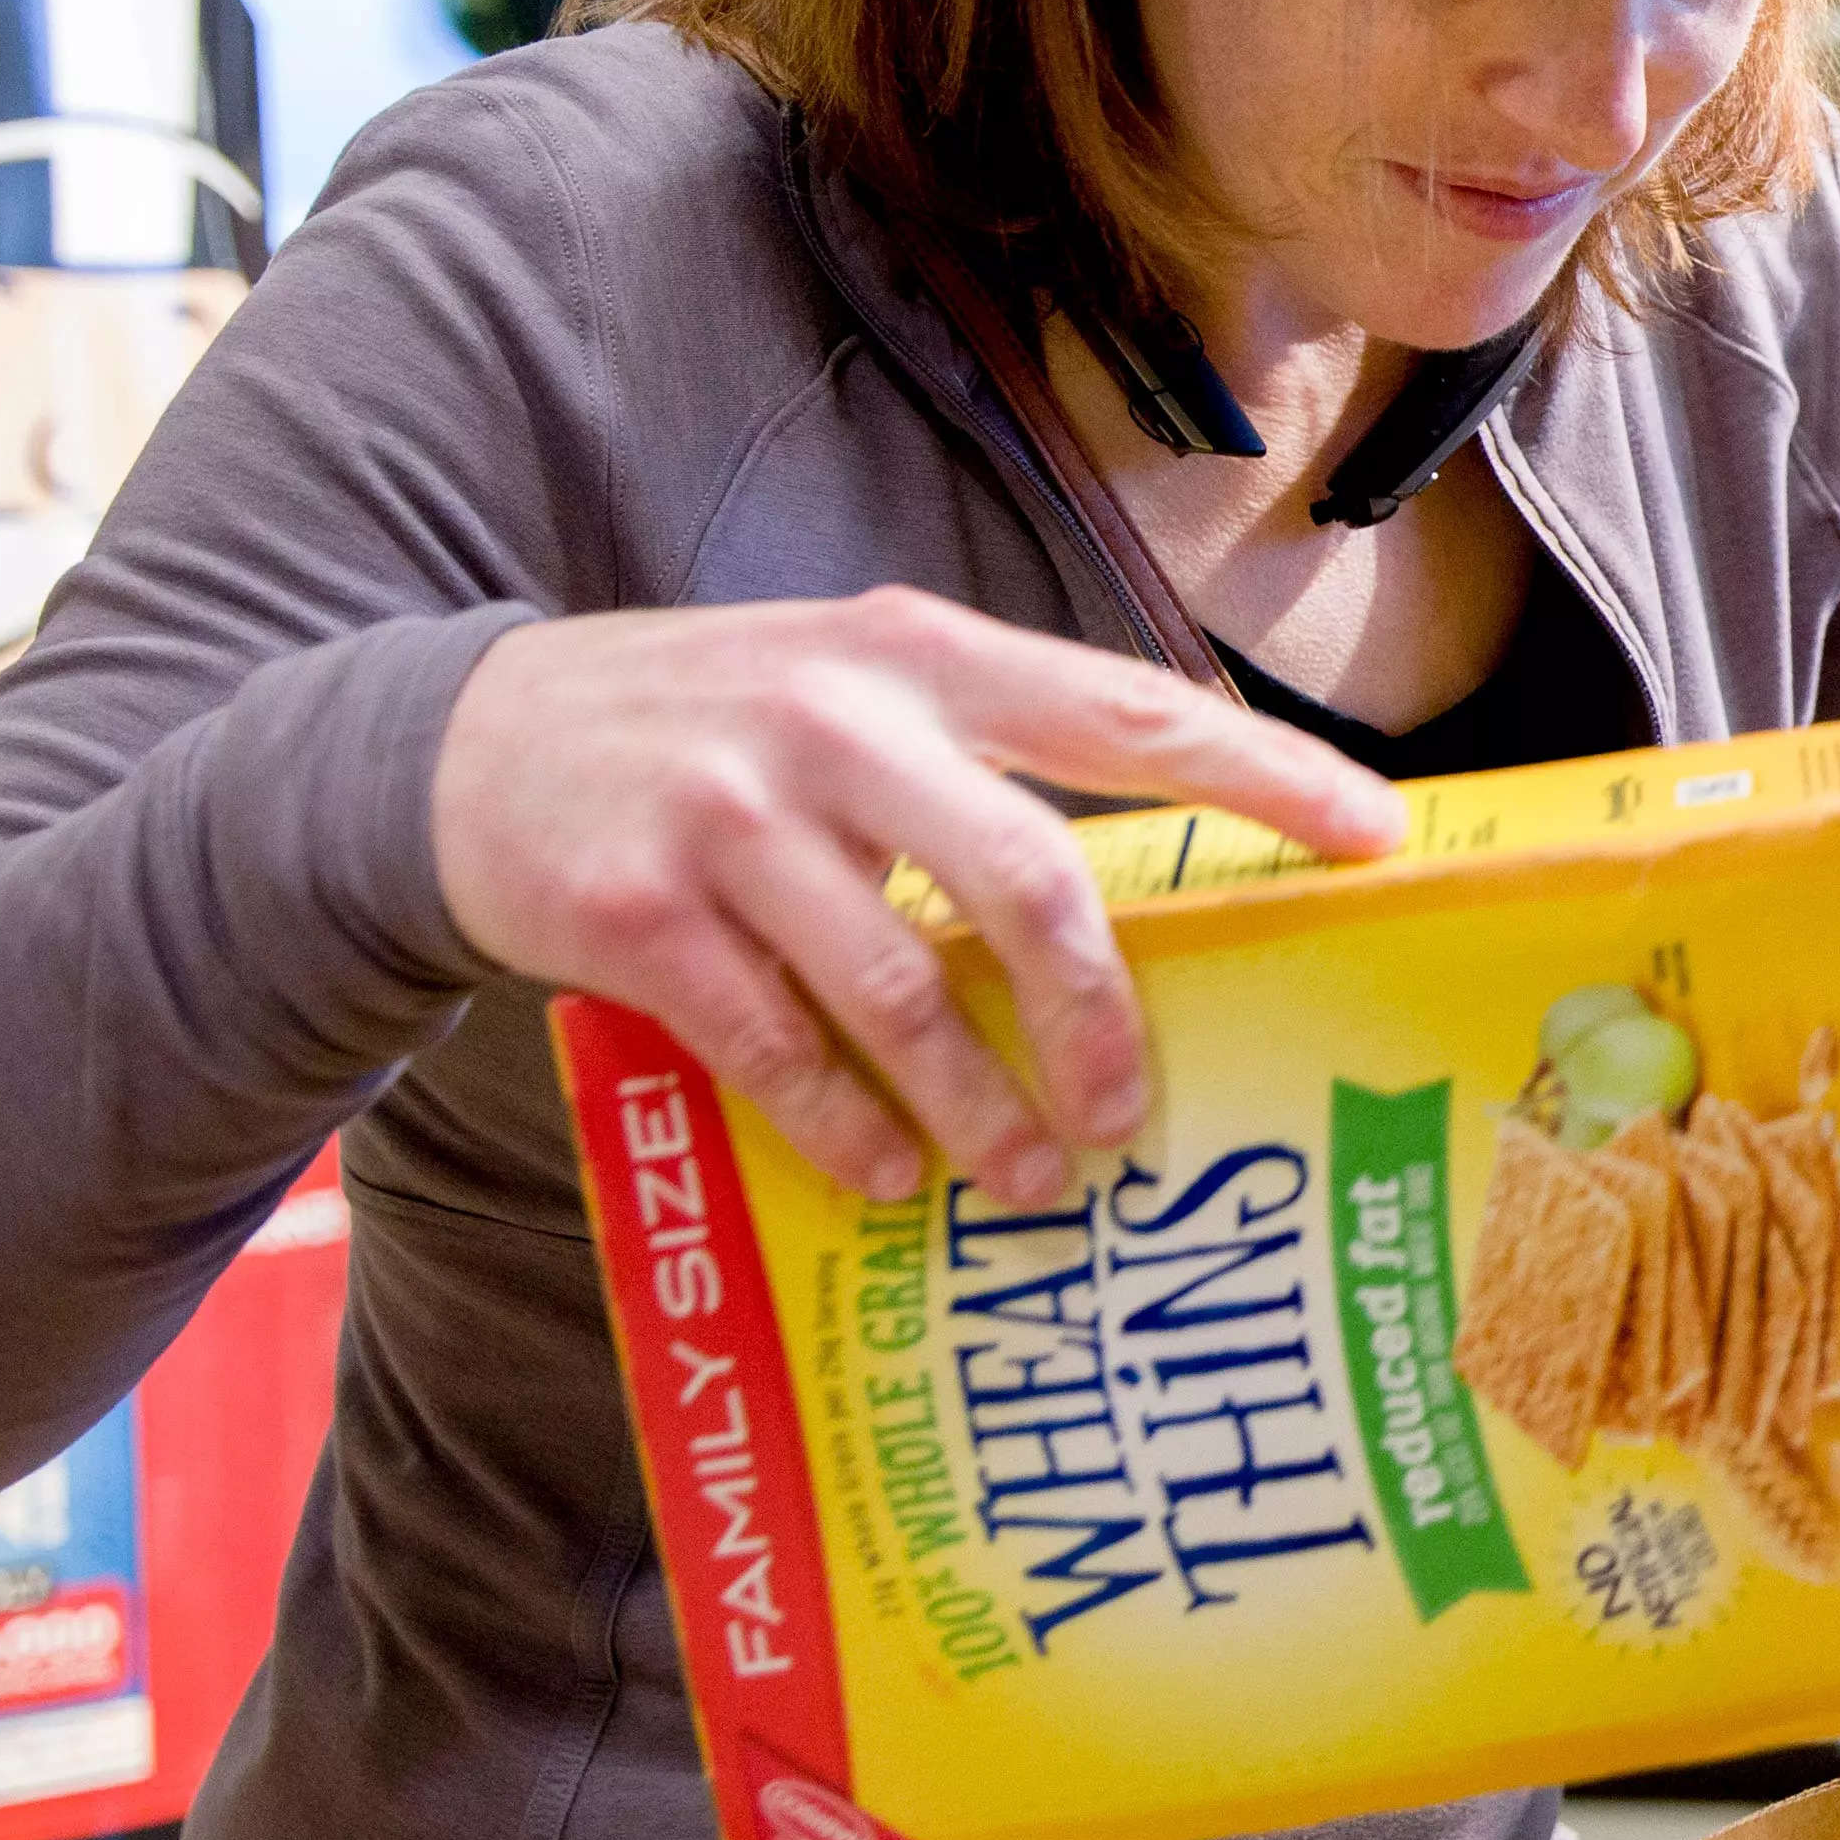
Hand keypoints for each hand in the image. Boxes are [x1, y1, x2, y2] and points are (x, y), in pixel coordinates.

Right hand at [433, 588, 1402, 1210]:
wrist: (462, 743)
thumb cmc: (713, 727)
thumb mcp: (850, 683)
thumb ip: (984, 751)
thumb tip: (1150, 877)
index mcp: (920, 655)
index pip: (1130, 711)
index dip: (1265, 774)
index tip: (1377, 836)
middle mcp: (837, 725)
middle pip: (1029, 881)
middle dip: (1100, 1019)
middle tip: (1130, 1118)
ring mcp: (734, 818)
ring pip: (904, 992)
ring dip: (978, 1108)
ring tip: (1027, 1184)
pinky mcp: (641, 915)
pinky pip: (777, 1049)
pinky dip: (845, 1127)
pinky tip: (884, 1174)